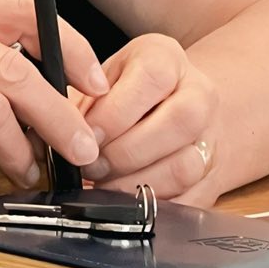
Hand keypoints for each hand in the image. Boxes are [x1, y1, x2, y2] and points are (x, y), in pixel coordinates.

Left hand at [78, 33, 220, 204]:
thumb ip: (81, 103)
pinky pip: (190, 201)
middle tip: (92, 166)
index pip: (152, 77)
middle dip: (126, 152)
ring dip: (137, 185)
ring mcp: (211, 137)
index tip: (87, 135)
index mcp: (168, 58)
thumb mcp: (102, 81)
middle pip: (180, 121)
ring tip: (106, 186)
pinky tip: (126, 203)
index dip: (115, 112)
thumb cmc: (126, 94)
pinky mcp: (213, 177)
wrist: (172, 108)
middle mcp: (199, 93)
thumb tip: (55, 135)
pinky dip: (153, 208)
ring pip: (186, 166)